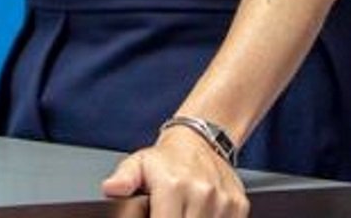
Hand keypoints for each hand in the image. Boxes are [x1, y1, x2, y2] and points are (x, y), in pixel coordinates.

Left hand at [101, 125, 248, 217]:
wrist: (201, 139)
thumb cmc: (166, 159)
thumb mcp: (138, 164)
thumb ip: (124, 178)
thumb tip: (111, 188)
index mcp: (173, 187)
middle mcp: (201, 193)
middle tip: (167, 213)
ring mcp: (223, 201)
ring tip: (183, 212)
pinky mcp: (238, 205)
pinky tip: (200, 213)